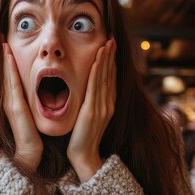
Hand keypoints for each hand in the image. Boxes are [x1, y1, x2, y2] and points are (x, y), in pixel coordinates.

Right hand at [3, 43, 42, 171]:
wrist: (29, 156)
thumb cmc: (34, 138)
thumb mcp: (33, 117)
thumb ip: (33, 105)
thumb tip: (42, 94)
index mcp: (15, 102)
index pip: (11, 77)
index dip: (8, 62)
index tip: (7, 45)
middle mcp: (10, 101)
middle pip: (5, 74)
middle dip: (3, 56)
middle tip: (1, 37)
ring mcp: (11, 104)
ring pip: (6, 76)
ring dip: (4, 58)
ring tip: (3, 42)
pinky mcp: (15, 108)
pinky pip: (12, 85)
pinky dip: (9, 70)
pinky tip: (9, 58)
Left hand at [67, 38, 116, 181]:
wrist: (84, 156)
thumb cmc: (82, 137)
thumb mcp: (88, 116)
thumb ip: (90, 102)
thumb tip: (87, 91)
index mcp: (107, 104)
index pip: (110, 78)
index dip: (111, 61)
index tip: (110, 46)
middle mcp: (108, 103)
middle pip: (110, 74)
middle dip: (111, 56)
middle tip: (112, 39)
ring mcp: (102, 107)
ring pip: (104, 77)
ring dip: (106, 59)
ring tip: (107, 43)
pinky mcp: (93, 111)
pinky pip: (96, 87)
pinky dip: (98, 71)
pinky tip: (98, 59)